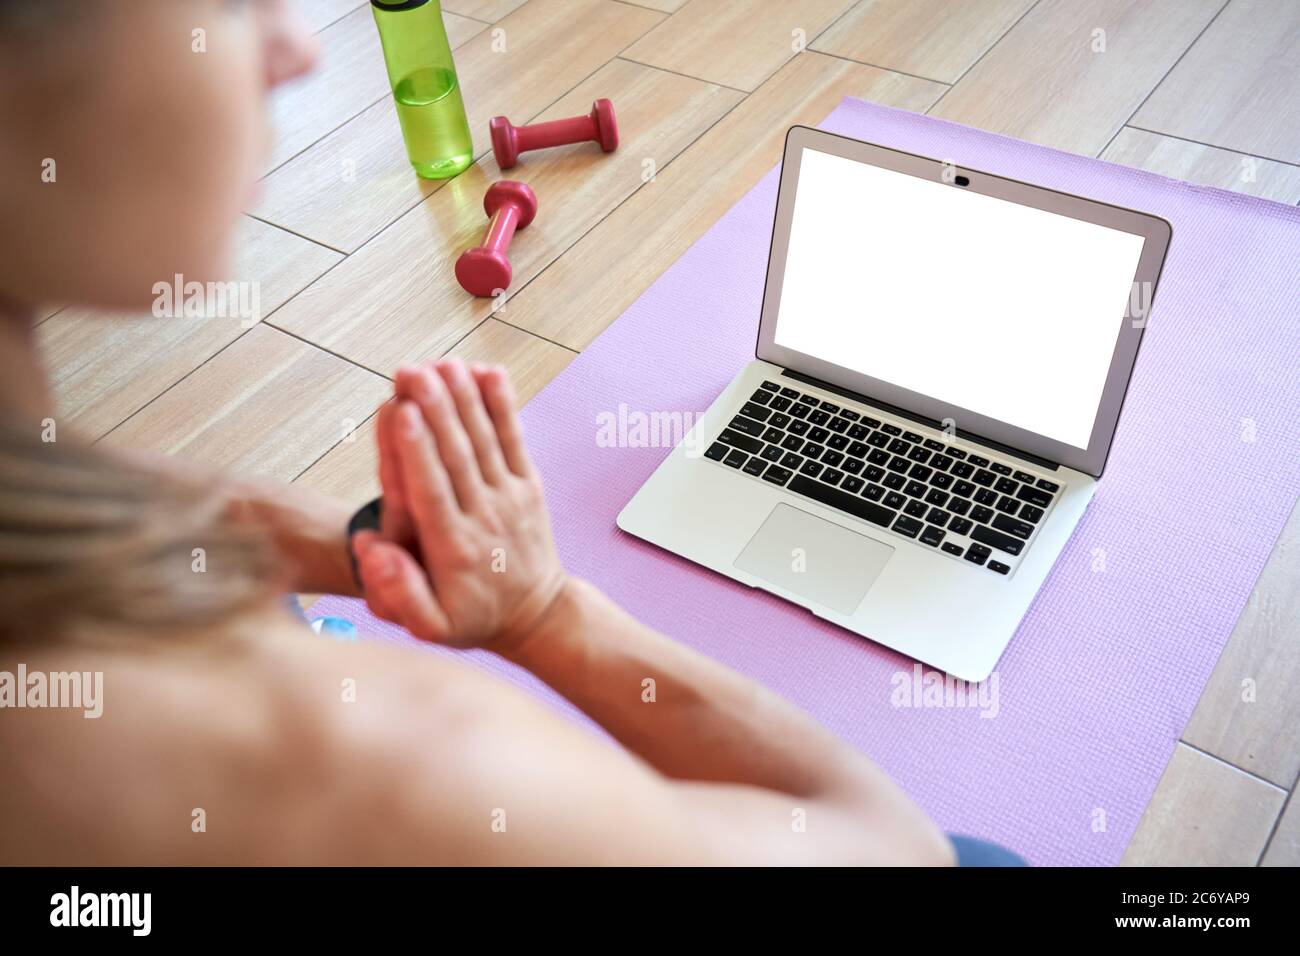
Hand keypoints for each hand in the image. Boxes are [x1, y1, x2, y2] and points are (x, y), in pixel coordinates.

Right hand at [352, 359, 567, 650]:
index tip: (402, 412)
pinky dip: (502, 405)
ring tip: (441, 362)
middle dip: (435, 410)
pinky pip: (514, 439)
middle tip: (411, 370)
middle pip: (456, 456)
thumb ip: (398, 592)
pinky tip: (487, 371)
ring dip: (464, 398)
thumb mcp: (431, 627)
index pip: (432, 491)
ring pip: (485, 440)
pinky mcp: (527, 484)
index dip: (416, 450)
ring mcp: (509, 496)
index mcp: (454, 548)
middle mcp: (484, 516)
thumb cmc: (472, 618)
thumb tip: (371, 549)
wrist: (536, 614)